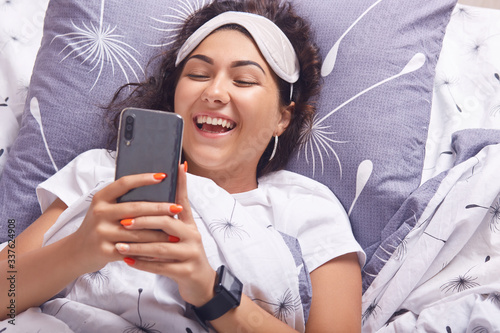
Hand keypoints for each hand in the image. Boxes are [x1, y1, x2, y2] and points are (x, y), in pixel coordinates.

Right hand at [69, 172, 174, 272]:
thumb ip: (123, 200)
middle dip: (160, 208)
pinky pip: (133, 249)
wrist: (77, 252)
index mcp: (101, 198)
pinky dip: (149, 249)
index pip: (124, 183)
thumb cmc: (99, 225)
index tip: (163, 176)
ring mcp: (101, 232)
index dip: (144, 179)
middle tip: (177, 207)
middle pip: (135, 208)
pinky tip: (163, 248)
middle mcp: (100, 213)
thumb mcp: (105, 208)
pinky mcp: (105, 251)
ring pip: (138, 231)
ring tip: (176, 230)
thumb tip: (156, 189)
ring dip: (159, 232)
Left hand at [114, 163, 216, 306]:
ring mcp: (191, 254)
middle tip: (124, 221)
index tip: (174, 167)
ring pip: (161, 247)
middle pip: (168, 223)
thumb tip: (154, 199)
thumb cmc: (184, 254)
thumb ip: (170, 217)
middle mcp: (193, 236)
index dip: (180, 183)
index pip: (183, 200)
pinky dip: (142, 264)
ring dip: (138, 246)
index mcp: (190, 224)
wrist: (200, 282)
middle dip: (144, 220)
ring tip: (119, 245)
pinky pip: (160, 267)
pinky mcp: (186, 271)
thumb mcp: (181, 234)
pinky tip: (128, 261)